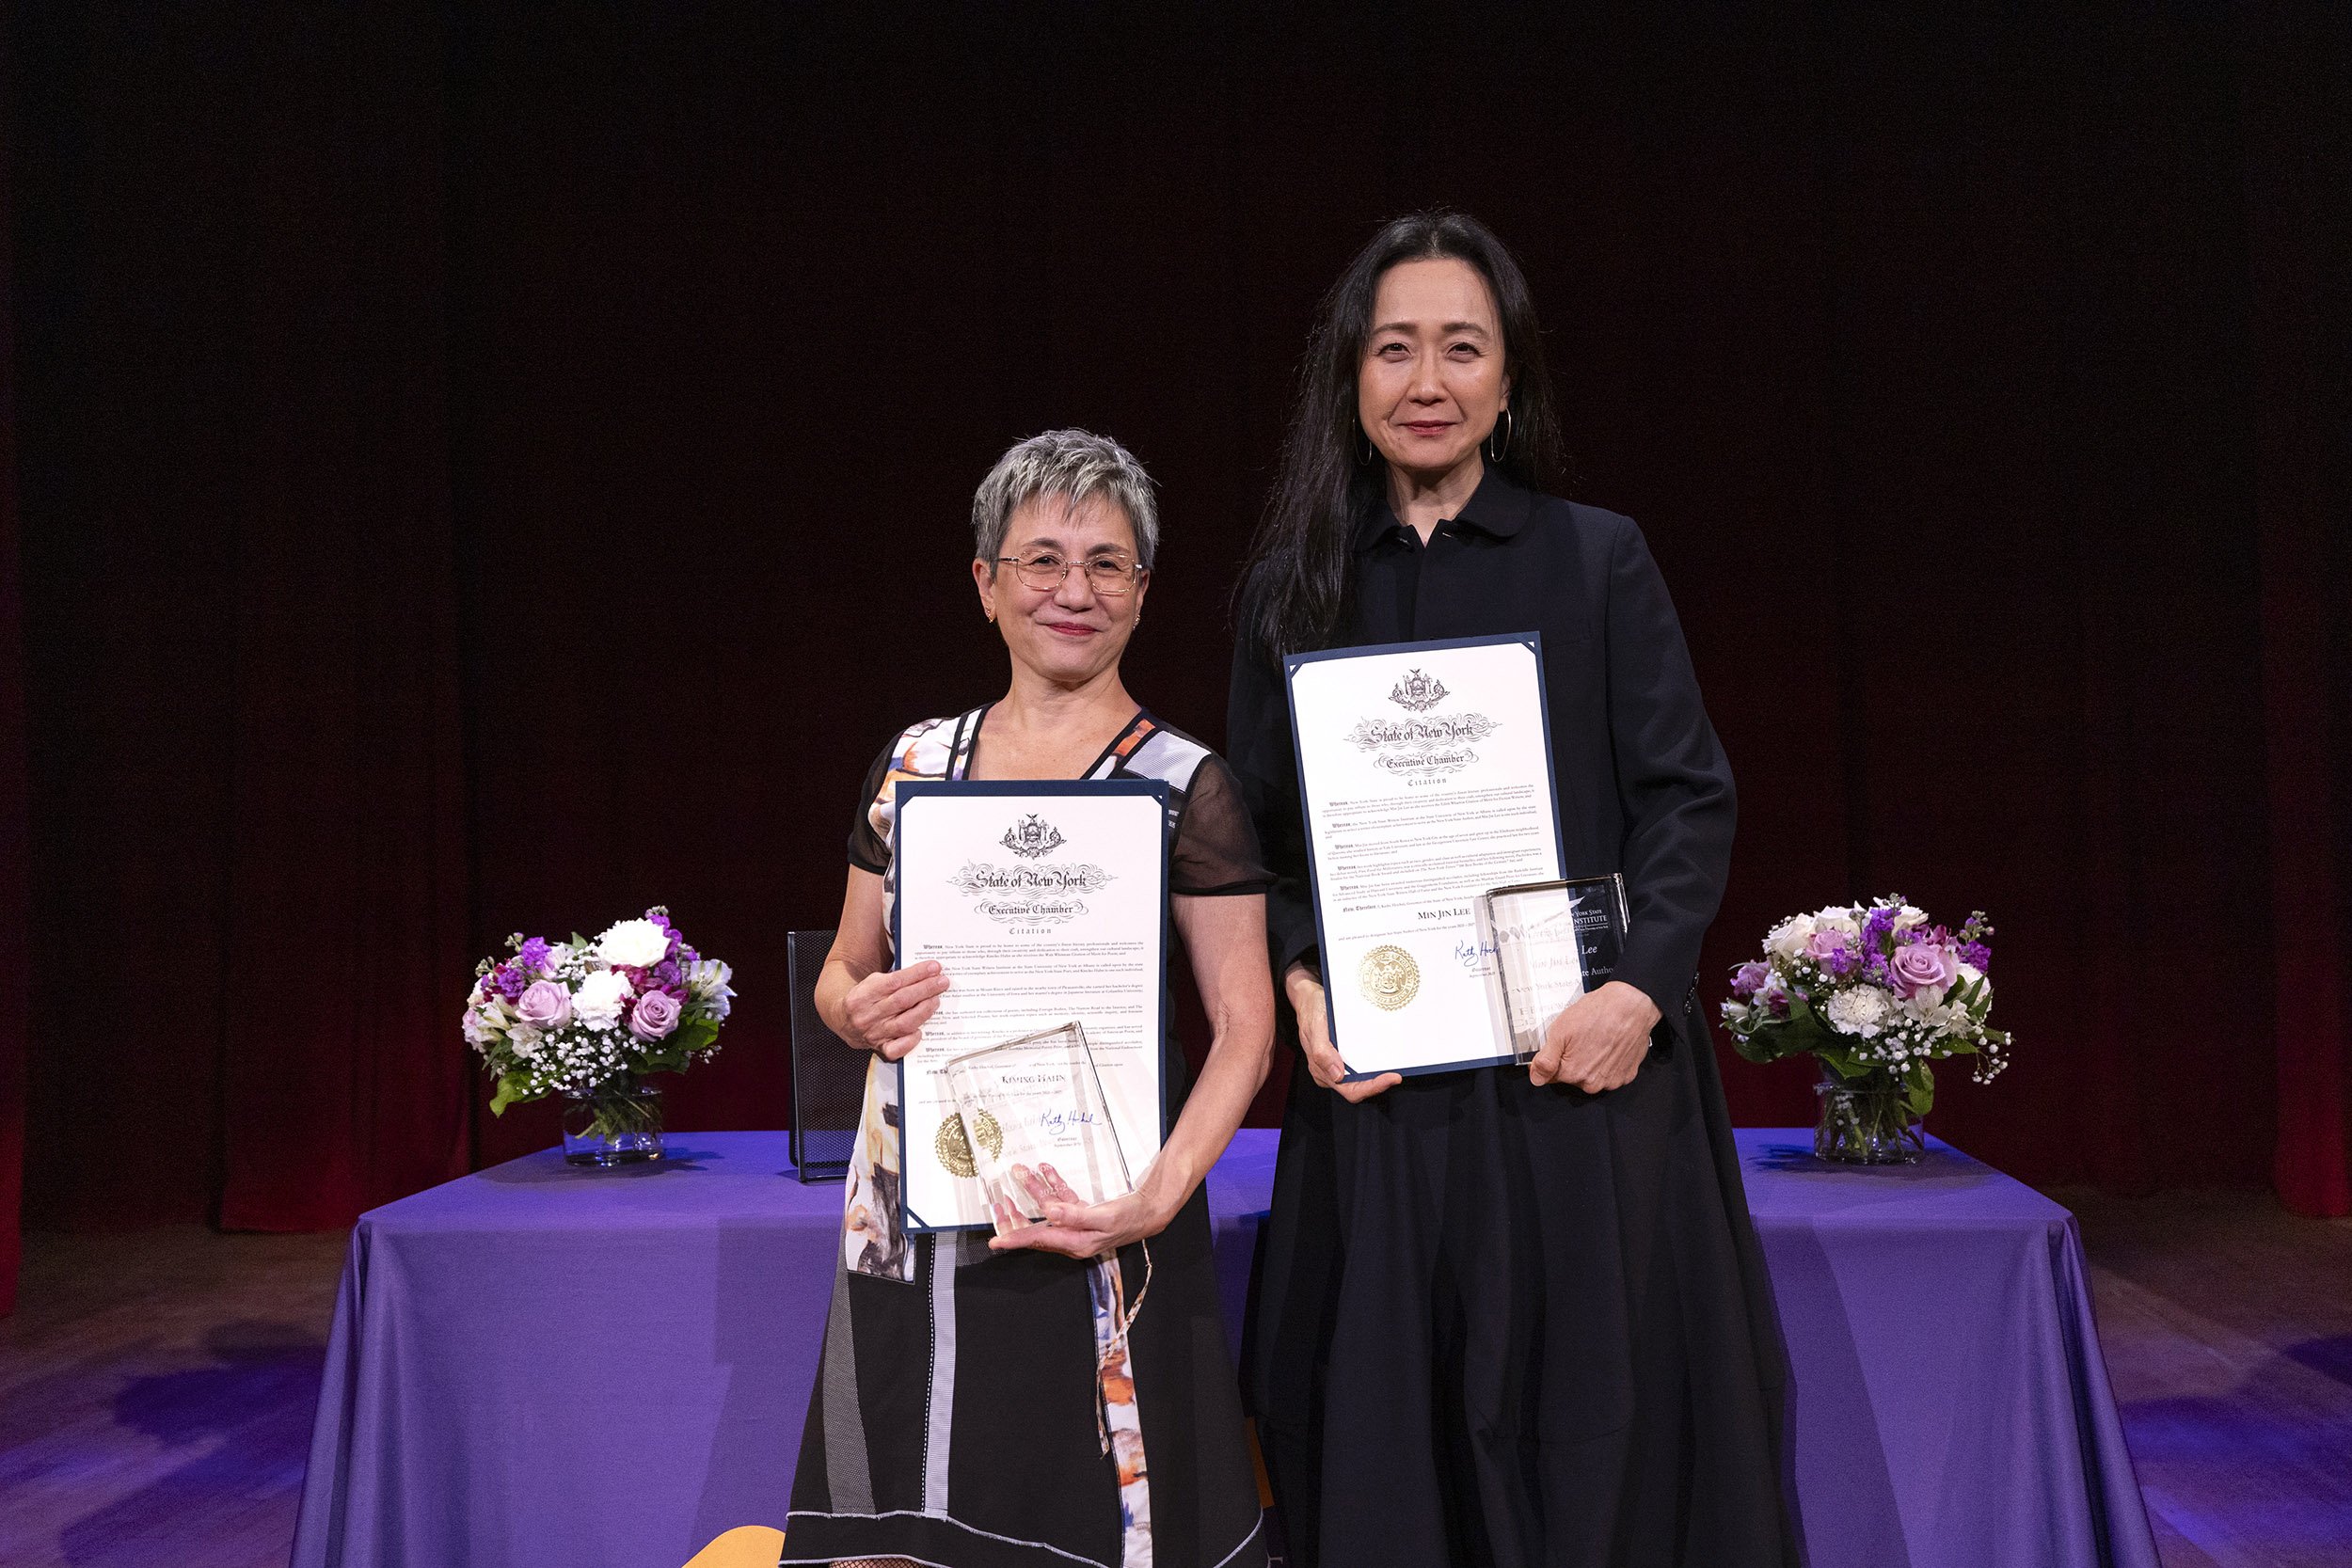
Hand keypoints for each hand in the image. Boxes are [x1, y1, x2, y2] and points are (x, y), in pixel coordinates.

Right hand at [838, 961, 948, 1060]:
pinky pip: (896, 1049)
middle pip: (902, 1000)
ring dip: (924, 1010)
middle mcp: (867, 1015)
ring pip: (904, 1023)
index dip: (917, 974)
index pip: (895, 981)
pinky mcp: (879, 1047)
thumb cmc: (863, 998)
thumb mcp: (872, 982)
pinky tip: (920, 1031)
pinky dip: (910, 1041)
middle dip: (926, 989)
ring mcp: (873, 1033)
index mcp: (863, 994)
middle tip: (942, 982)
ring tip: (936, 1000)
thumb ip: (894, 978)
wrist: (842, 1020)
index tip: (934, 968)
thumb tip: (925, 972)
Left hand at [987, 1162, 1174, 1258]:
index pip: (1039, 1240)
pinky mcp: (1083, 1214)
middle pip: (1037, 1226)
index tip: (995, 1241)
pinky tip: (1046, 1171)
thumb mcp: (1104, 1217)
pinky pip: (1063, 1199)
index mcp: (1075, 1243)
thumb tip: (1050, 1213)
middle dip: (1019, 1212)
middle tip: (1002, 1200)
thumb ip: (1075, 1215)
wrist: (1149, 1211)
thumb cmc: (1130, 1218)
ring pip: (1049, 1209)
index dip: (1016, 1240)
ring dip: (1036, 1190)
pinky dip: (1054, 1185)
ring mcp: (1076, 1225)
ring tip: (1023, 1171)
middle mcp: (1072, 1237)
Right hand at [1287, 964, 1400, 1102]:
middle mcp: (1329, 1072)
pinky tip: (1382, 1061)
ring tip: (1393, 1070)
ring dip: (1376, 1078)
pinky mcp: (1341, 1057)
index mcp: (1321, 1070)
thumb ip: (1322, 1052)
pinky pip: (1358, 1069)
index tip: (1391, 1078)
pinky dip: (1371, 1068)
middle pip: (1357, 1088)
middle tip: (1396, 1076)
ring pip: (1359, 1081)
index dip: (1372, 1088)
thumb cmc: (1312, 1010)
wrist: (1309, 998)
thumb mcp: (1315, 1026)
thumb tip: (1337, 1075)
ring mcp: (1335, 1066)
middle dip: (1378, 1084)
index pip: (1350, 1090)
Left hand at [1529, 980, 1661, 1091]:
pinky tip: (1609, 1046)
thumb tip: (1535, 1078)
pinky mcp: (1627, 1076)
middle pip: (1573, 1078)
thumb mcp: (1560, 1031)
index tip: (1562, 1046)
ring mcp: (1612, 1081)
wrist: (1630, 1006)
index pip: (1552, 1076)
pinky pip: (1611, 1074)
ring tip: (1596, 1041)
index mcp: (1572, 1074)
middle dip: (1573, 1061)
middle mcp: (1592, 1083)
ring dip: (1592, 1064)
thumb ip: (1545, 1060)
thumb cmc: (1596, 1014)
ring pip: (1592, 1077)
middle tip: (1581, 1040)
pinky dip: (1609, 1064)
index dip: (1554, 1060)